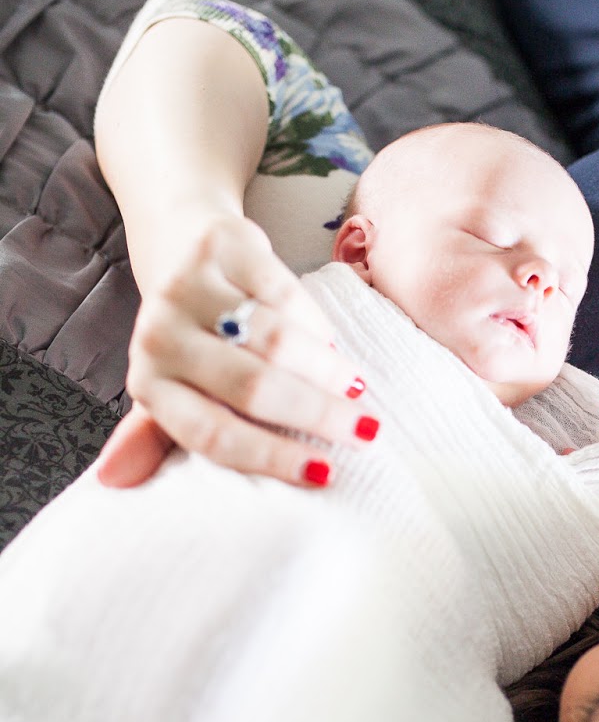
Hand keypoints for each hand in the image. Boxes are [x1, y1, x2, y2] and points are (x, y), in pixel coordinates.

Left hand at [109, 211, 375, 487]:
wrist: (179, 238)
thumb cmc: (187, 332)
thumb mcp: (170, 387)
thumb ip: (155, 436)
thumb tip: (113, 482)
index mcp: (149, 383)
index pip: (212, 433)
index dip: (271, 456)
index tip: (324, 472)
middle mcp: (159, 336)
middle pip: (252, 388)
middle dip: (315, 414)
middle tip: (363, 431)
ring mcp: (189, 287)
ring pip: (275, 341)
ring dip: (325, 370)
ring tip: (357, 389)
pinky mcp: (222, 247)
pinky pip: (284, 294)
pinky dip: (316, 324)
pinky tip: (335, 345)